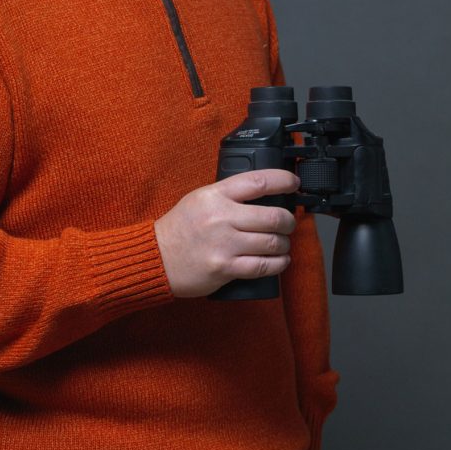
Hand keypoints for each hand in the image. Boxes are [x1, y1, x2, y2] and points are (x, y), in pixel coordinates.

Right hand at [154, 169, 298, 296]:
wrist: (157, 256)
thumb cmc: (180, 227)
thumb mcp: (200, 198)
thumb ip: (228, 194)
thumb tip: (263, 193)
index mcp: (216, 195)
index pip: (258, 182)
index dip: (283, 181)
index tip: (293, 183)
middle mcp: (221, 217)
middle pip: (272, 216)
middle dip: (288, 220)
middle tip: (289, 222)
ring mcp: (224, 244)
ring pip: (271, 242)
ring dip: (284, 244)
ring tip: (282, 243)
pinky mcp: (225, 268)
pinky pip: (263, 266)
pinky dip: (279, 263)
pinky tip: (280, 260)